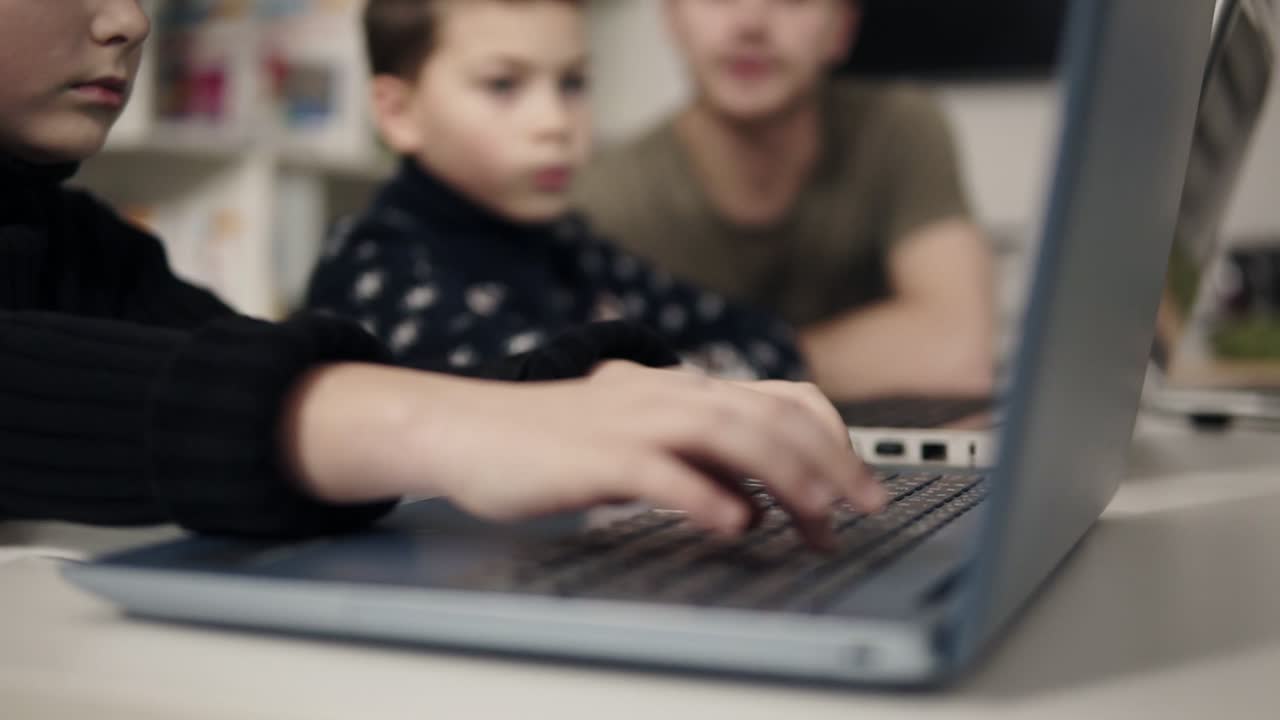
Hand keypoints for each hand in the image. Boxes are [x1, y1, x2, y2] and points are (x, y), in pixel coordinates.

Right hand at [283, 361, 885, 548]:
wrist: (467, 428)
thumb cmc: (551, 442)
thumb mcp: (637, 439)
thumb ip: (695, 460)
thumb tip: (754, 501)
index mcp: (682, 390)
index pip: (781, 398)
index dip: (831, 439)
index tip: (860, 485)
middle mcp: (668, 395)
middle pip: (770, 418)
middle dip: (829, 465)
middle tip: (863, 511)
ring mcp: (632, 420)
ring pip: (730, 436)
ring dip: (785, 478)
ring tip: (818, 520)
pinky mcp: (595, 455)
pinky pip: (663, 472)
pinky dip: (706, 497)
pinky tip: (734, 524)